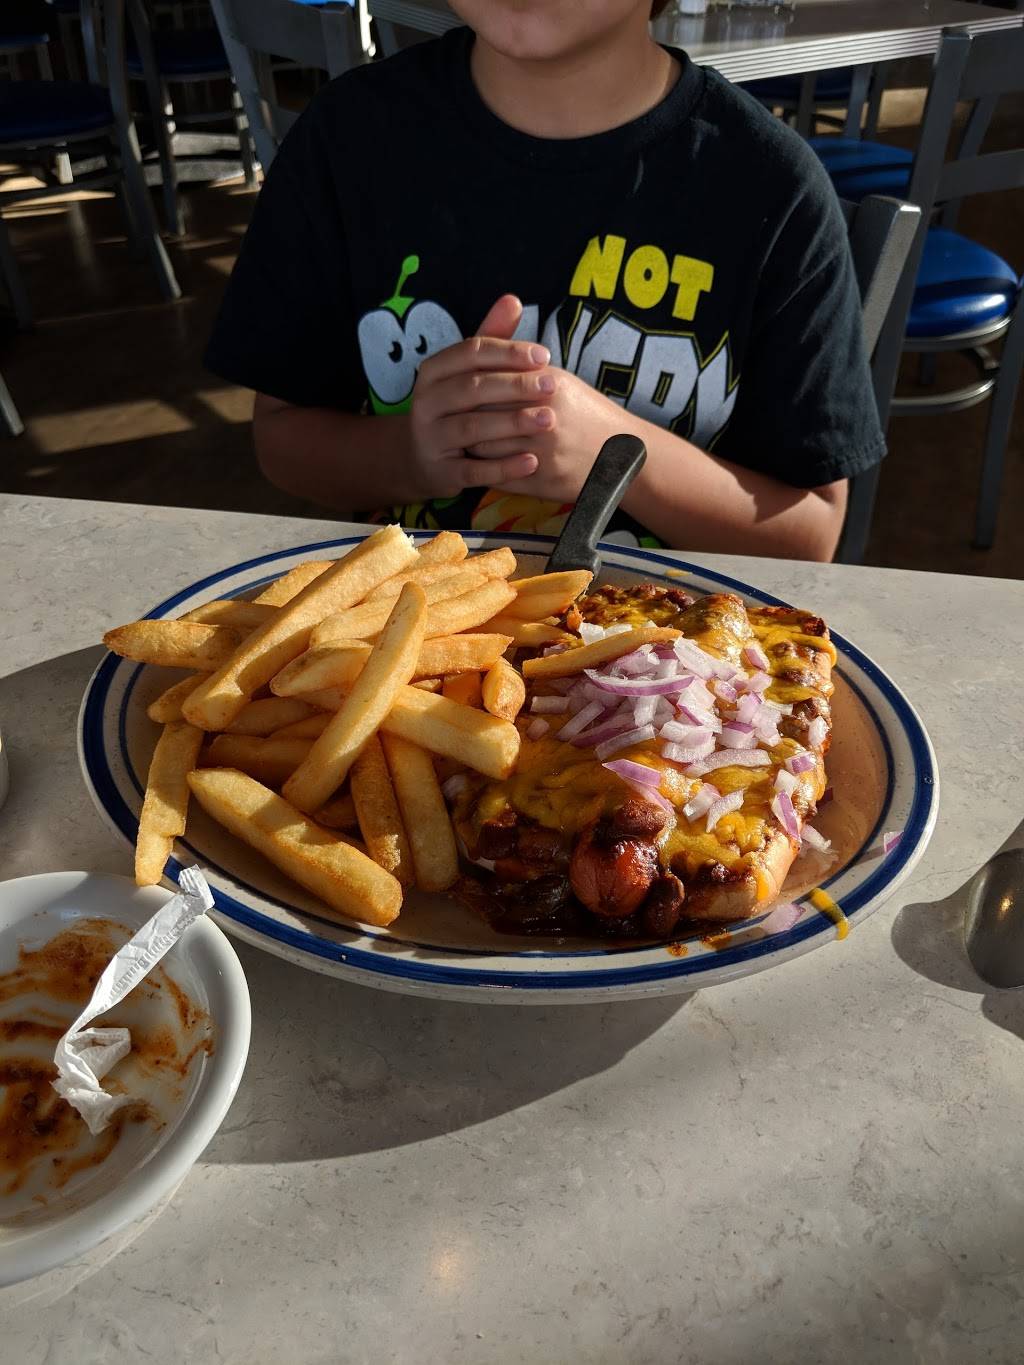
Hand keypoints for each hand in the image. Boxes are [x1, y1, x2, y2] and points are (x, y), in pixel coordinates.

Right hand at [406, 295, 556, 499]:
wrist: (423, 459)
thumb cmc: (457, 407)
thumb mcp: (468, 372)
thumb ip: (491, 338)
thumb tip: (513, 299)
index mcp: (434, 371)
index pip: (471, 352)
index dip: (508, 352)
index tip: (544, 355)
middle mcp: (426, 402)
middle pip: (473, 388)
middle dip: (515, 386)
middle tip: (552, 385)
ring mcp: (431, 438)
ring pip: (473, 427)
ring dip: (512, 423)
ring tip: (548, 420)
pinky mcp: (440, 471)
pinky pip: (474, 470)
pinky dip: (504, 467)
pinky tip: (532, 462)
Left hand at [468, 367, 631, 502]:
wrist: (625, 453)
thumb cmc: (586, 413)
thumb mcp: (558, 381)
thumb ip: (520, 367)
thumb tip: (478, 356)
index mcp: (548, 386)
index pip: (489, 381)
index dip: (467, 386)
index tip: (456, 388)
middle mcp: (545, 417)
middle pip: (481, 413)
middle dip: (463, 414)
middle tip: (452, 414)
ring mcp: (544, 452)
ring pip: (484, 447)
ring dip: (470, 443)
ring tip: (465, 438)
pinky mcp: (543, 480)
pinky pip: (500, 475)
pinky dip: (485, 469)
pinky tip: (483, 462)